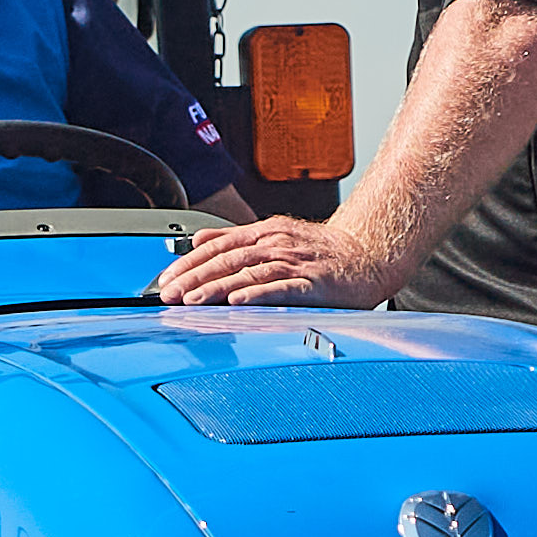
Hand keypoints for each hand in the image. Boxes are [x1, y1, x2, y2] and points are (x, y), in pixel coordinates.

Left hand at [159, 208, 400, 309]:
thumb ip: (237, 240)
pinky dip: (258, 294)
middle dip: (194, 278)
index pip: (219, 246)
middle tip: (170, 294)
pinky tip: (238, 302)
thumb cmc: (323, 252)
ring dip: (217, 287)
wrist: (370, 254)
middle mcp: (277, 245)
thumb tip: (198, 240)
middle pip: (228, 260)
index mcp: (266, 234)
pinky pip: (281, 289)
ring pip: (249, 273)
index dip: (189, 262)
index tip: (166, 279)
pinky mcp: (313, 284)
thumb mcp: (275, 236)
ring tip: (193, 301)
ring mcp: (295, 263)